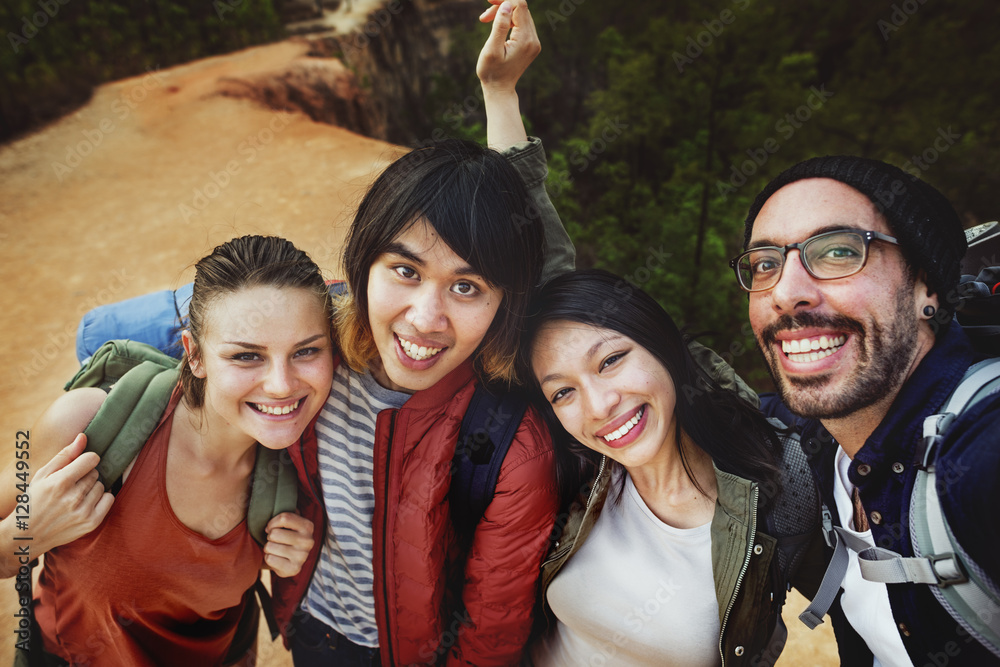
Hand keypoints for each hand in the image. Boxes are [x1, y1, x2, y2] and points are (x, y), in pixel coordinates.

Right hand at [25, 434, 113, 553]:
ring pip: (102, 486)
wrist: (27, 534)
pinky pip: (109, 499)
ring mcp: (83, 511)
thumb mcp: (42, 475)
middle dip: (85, 476)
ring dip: (92, 488)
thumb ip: (65, 455)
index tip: (79, 466)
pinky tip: (86, 502)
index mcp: (60, 483)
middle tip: (70, 486)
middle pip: (95, 473)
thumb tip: (83, 437)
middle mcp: (73, 498)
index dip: (86, 460)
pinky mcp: (91, 522)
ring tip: (75, 496)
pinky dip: (101, 498)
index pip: (91, 459)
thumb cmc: (35, 500)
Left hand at [263, 512, 313, 577]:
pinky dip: (269, 558)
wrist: (288, 560)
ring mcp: (302, 556)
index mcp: (308, 526)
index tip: (271, 527)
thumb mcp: (288, 522)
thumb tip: (274, 498)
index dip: (272, 523)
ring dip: (268, 548)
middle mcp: (308, 541)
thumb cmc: (284, 536)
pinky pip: (270, 559)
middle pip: (275, 533)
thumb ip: (284, 511)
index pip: (284, 518)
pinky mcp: (294, 569)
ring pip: (270, 546)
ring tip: (276, 549)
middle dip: (270, 537)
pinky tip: (277, 558)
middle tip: (275, 541)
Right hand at [477, 0, 540, 93]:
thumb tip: (507, 4)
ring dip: (504, 14)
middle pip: (521, 9)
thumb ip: (500, 26)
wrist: (499, 90)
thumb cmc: (491, 72)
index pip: (519, 6)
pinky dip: (509, 21)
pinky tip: (497, 28)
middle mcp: (534, 40)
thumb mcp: (492, 49)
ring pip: (521, 15)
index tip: (488, 1)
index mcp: (526, 40)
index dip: (504, 0)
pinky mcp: (531, 44)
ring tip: (487, 21)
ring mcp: (534, 42)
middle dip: (502, 7)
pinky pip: (522, 24)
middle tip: (484, 18)